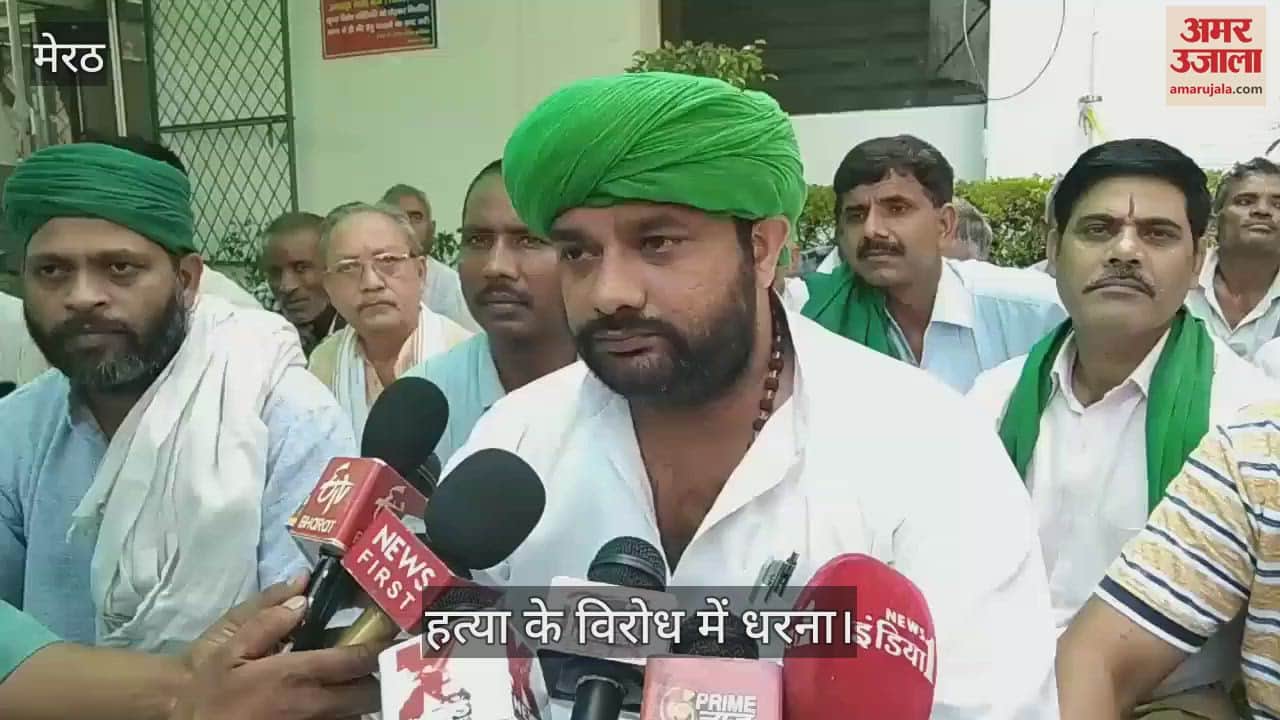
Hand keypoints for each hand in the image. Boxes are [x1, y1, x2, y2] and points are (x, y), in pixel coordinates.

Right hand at [172, 586, 380, 719]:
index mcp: (293, 675)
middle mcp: (307, 706)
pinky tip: (333, 698)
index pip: (353, 661)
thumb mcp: (231, 638)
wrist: (181, 714)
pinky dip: (341, 713)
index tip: (392, 633)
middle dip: (378, 678)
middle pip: (366, 696)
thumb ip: (270, 614)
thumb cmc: (208, 676)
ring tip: (358, 679)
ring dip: (361, 698)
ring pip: (352, 715)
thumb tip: (304, 591)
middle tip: (377, 660)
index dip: (378, 647)